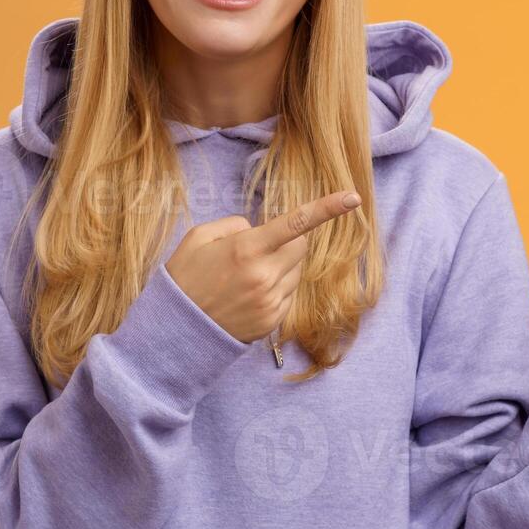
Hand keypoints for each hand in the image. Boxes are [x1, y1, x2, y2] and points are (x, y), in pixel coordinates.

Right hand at [164, 190, 362, 342]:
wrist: (175, 331)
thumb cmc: (184, 278)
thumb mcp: (198, 238)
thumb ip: (234, 225)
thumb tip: (258, 229)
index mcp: (246, 249)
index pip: (296, 223)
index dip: (327, 208)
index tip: (353, 197)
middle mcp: (265, 276)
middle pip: (302, 246)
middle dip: (287, 241)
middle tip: (258, 249)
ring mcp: (271, 301)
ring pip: (296, 271)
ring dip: (280, 266)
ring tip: (245, 278)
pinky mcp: (273, 321)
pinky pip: (288, 294)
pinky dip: (275, 288)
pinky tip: (248, 296)